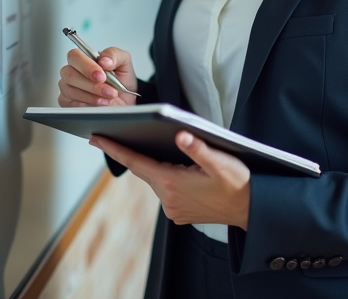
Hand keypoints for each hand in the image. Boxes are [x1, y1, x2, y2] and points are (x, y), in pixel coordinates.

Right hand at [57, 46, 137, 106]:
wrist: (125, 100)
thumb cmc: (121, 81)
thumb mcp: (124, 63)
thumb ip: (114, 55)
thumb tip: (104, 60)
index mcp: (84, 59)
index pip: (75, 56)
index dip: (86, 66)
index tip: (102, 76)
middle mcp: (74, 72)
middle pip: (69, 74)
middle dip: (91, 84)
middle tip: (108, 90)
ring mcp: (69, 88)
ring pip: (71, 91)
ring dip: (92, 96)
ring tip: (108, 98)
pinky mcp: (69, 103)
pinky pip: (72, 104)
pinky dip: (88, 105)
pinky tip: (100, 104)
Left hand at [90, 131, 250, 228]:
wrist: (252, 210)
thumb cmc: (239, 183)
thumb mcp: (221, 161)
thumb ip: (199, 148)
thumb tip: (181, 135)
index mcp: (173, 183)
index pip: (136, 162)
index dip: (115, 149)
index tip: (96, 138)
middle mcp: (168, 199)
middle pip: (142, 170)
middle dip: (126, 153)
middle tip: (106, 136)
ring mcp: (173, 209)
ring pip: (153, 180)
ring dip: (146, 165)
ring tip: (137, 146)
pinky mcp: (180, 213)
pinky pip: (163, 190)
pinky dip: (160, 177)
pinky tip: (164, 166)